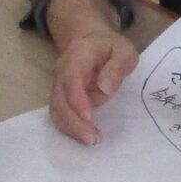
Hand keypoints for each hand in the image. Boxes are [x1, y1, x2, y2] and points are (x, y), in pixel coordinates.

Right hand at [50, 28, 139, 143]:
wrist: (91, 41)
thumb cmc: (111, 48)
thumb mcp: (124, 51)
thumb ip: (117, 67)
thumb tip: (105, 88)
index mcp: (78, 54)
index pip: (71, 77)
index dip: (77, 98)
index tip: (89, 116)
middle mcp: (62, 70)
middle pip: (60, 98)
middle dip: (74, 121)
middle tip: (93, 138)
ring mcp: (58, 84)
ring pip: (56, 109)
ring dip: (71, 127)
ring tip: (91, 140)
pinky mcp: (60, 96)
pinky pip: (60, 113)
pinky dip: (70, 127)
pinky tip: (85, 135)